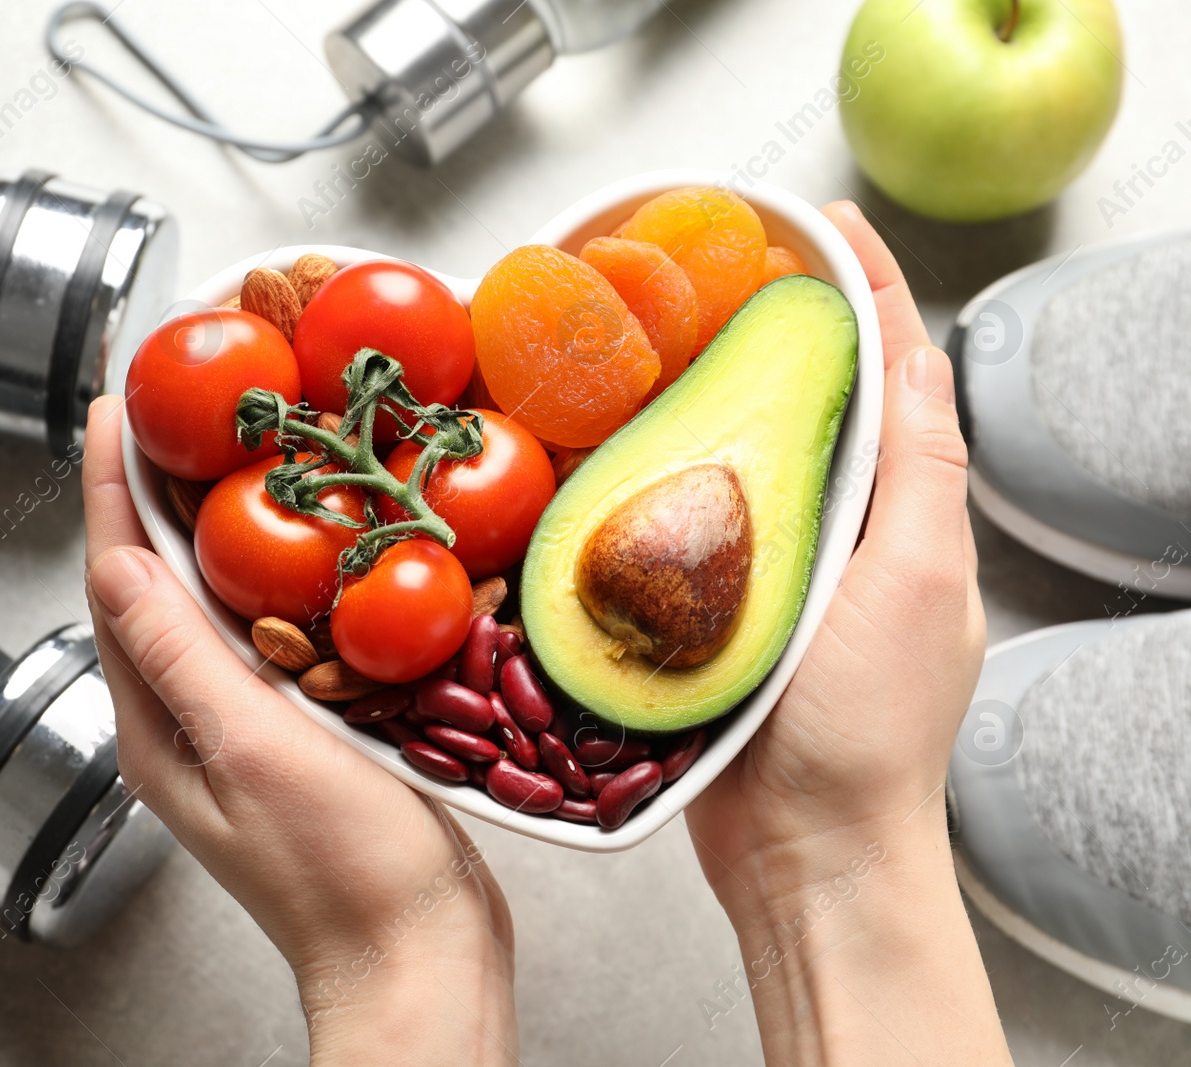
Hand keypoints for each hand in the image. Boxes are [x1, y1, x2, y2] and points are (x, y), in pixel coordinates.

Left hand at [81, 398, 516, 1065]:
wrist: (417, 956)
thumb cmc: (341, 876)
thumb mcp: (250, 752)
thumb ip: (181, 659)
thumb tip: (115, 567)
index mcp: (158, 726)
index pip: (117, 583)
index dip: (111, 489)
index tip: (111, 409)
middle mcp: (191, 721)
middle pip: (157, 585)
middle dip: (156, 494)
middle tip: (170, 411)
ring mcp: (246, 727)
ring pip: (218, 605)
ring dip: (218, 528)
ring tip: (233, 454)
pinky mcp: (301, 732)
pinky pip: (274, 636)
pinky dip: (282, 578)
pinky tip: (311, 546)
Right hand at [685, 202, 1008, 1064]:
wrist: (803, 856)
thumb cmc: (868, 736)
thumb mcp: (916, 587)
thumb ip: (922, 474)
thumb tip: (918, 355)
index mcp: (897, 516)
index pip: (887, 374)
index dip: (862, 290)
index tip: (820, 222)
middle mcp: (834, 534)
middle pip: (806, 403)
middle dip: (769, 327)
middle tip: (709, 268)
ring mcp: (765, 574)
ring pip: (734, 459)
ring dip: (700, 395)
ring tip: (647, 337)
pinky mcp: (702, 613)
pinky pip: (677, 525)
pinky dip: (650, 477)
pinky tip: (606, 447)